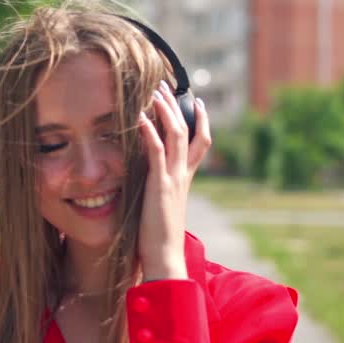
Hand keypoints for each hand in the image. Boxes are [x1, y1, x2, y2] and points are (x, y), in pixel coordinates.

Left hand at [137, 80, 210, 280]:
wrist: (164, 257)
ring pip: (176, 135)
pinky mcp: (160, 185)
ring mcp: (173, 179)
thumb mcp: (162, 206)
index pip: (200, 144)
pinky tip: (141, 117)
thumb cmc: (159, 237)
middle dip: (179, 107)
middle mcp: (183, 175)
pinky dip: (150, 132)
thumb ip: (161, 189)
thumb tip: (153, 181)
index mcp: (185, 180)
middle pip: (189, 132)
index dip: (202, 121)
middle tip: (168, 86)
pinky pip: (157, 152)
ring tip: (156, 92)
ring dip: (166, 111)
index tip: (197, 102)